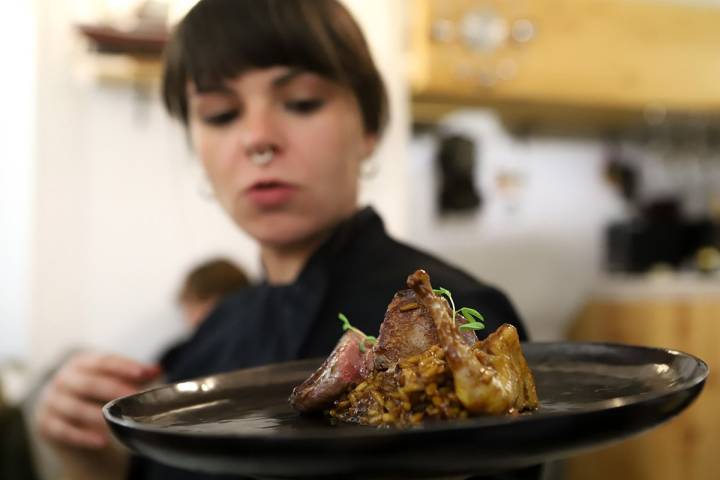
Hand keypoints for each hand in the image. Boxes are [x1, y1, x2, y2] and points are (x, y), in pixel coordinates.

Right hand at [36, 352, 160, 448]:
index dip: (124, 367)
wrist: (66, 418)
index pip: (104, 361)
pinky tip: (102, 441)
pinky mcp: (45, 423)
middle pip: (89, 383)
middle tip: (132, 397)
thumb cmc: (95, 394)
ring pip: (74, 407)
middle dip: (112, 389)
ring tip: (117, 421)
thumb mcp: (113, 381)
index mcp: (81, 363)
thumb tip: (157, 370)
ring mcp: (51, 401)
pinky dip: (83, 437)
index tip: (143, 374)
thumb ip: (136, 375)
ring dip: (97, 415)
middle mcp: (63, 378)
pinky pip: (64, 430)